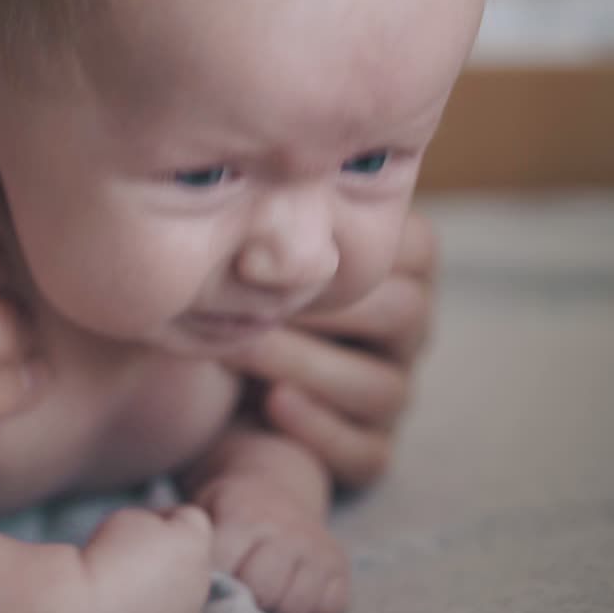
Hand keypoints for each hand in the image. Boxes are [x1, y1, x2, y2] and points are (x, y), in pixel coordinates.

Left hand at [198, 476, 348, 612]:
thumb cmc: (230, 509)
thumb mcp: (204, 509)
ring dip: (277, 608)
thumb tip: (185, 576)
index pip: (226, 569)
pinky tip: (291, 593)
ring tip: (264, 594)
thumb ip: (194, 540)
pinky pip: (329, 608)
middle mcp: (287, 528)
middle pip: (263, 591)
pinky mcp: (340, 564)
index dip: (213, 583)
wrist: (274, 486)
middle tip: (239, 590)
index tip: (209, 580)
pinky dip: (311, 611)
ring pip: (295, 605)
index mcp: (245, 514)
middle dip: (245, 597)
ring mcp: (318, 547)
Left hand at [225, 212, 436, 485]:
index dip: (356, 247)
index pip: (415, 248)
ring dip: (308, 365)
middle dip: (324, 307)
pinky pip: (368, 450)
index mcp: (395, 271)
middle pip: (403, 314)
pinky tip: (272, 404)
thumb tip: (254, 162)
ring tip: (243, 349)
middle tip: (250, 298)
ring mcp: (390, 391)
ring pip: (383, 387)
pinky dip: (320, 428)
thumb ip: (270, 214)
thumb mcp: (253, 247)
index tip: (280, 245)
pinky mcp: (368, 449)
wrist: (198, 385)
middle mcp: (404, 331)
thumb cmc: (230, 291)